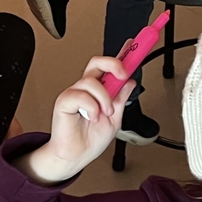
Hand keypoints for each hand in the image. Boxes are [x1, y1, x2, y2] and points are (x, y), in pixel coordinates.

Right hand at [25, 57, 135, 182]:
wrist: (77, 156)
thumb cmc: (90, 138)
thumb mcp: (115, 118)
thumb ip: (121, 99)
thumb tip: (130, 82)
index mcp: (100, 90)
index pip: (110, 67)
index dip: (123, 54)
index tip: (137, 45)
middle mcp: (87, 89)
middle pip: (97, 62)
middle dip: (113, 64)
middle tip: (123, 74)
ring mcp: (75, 94)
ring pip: (91, 81)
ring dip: (104, 98)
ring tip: (105, 114)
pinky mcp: (64, 102)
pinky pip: (80, 95)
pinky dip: (91, 107)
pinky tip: (92, 117)